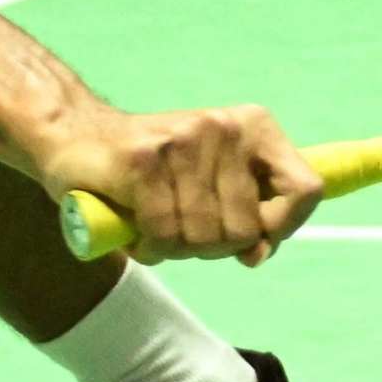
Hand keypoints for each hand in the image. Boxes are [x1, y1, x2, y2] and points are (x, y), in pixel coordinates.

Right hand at [37, 104, 321, 268]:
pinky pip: (164, 234)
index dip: (283, 228)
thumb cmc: (154, 169)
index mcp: (255, 126)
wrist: (74, 135)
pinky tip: (137, 233)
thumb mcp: (212, 182)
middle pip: (246, 228)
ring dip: (177, 250)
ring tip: (158, 229)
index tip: (255, 241)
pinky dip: (150, 248)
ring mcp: (184, 140)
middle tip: (183, 233)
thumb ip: (246, 215)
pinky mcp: (143, 160)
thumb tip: (259, 255)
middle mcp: (226, 127)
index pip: (307, 189)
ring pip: (204, 236)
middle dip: (212, 248)